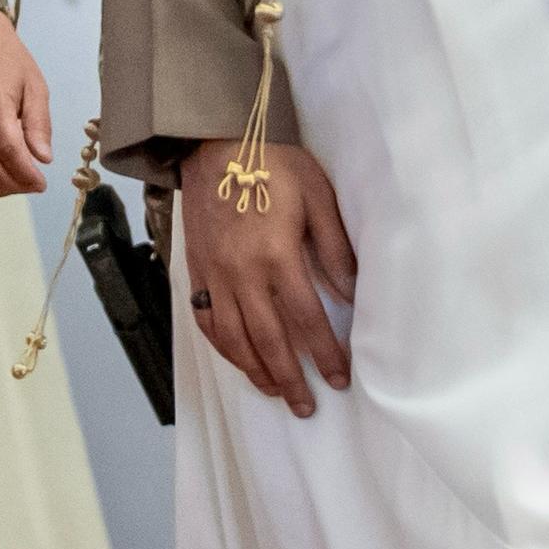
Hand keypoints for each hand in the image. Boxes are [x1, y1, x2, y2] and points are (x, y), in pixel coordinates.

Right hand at [176, 139, 355, 418]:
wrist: (215, 143)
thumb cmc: (273, 164)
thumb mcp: (317, 197)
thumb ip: (335, 248)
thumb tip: (352, 294)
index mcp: (276, 255)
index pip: (306, 318)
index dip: (325, 353)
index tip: (341, 377)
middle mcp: (241, 273)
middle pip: (268, 340)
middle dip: (290, 378)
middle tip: (307, 406)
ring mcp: (214, 275)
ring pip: (234, 338)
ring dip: (256, 371)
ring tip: (276, 392)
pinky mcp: (196, 270)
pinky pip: (206, 321)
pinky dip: (224, 348)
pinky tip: (240, 360)